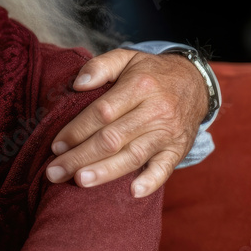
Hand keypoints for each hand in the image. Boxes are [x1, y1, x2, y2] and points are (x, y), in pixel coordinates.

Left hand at [44, 48, 207, 197]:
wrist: (196, 82)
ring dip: (105, 172)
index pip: (102, 113)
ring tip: (79, 182)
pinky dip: (151, 181)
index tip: (56, 145)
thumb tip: (77, 84)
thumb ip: (100, 66)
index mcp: (139, 87)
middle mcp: (155, 111)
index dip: (77, 130)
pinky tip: (133, 192)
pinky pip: (166, 168)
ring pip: (133, 156)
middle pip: (112, 139)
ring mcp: (169, 133)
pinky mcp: (179, 149)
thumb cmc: (151, 72)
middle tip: (55, 172)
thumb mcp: (126, 58)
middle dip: (80, 157)